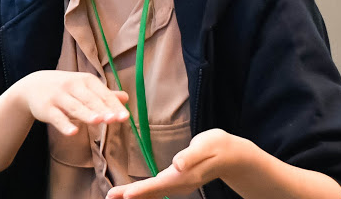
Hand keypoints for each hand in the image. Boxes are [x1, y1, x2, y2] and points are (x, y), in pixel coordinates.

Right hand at [17, 70, 128, 134]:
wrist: (33, 86)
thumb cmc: (66, 89)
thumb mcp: (84, 87)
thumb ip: (104, 95)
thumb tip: (126, 98)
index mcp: (85, 80)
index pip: (102, 94)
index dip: (113, 105)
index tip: (125, 116)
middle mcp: (72, 86)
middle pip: (90, 100)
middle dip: (103, 109)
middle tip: (115, 119)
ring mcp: (59, 96)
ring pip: (75, 107)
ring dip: (87, 114)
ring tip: (99, 121)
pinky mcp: (46, 108)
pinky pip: (57, 118)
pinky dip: (65, 125)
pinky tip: (73, 132)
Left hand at [107, 129, 240, 198]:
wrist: (231, 155)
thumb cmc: (218, 146)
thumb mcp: (205, 146)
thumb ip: (190, 156)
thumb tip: (177, 164)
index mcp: (183, 176)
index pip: (157, 185)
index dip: (140, 190)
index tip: (124, 195)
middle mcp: (179, 184)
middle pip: (151, 193)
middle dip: (129, 196)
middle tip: (109, 197)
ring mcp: (179, 185)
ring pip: (152, 193)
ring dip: (133, 196)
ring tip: (115, 196)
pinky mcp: (178, 181)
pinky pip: (157, 190)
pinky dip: (143, 193)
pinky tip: (134, 193)